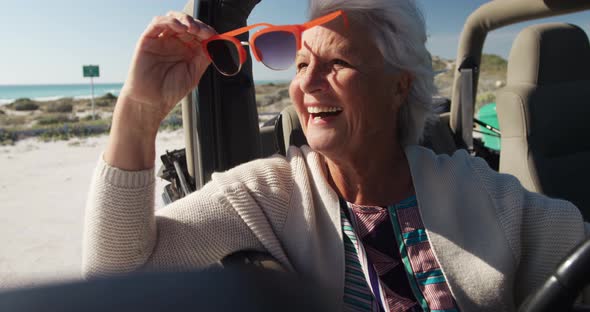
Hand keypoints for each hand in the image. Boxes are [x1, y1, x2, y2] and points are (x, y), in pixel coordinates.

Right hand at [105, 12, 215, 170]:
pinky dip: (170, 21)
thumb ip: (204, 56)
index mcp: (187, 49)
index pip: (199, 33)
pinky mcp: (148, 40)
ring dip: (186, 20)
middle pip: (188, 23)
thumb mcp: (194, 73)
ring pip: (174, 19)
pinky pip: (158, 23)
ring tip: (194, 29)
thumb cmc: (170, 91)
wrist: (152, 102)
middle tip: (205, 33)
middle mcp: (175, 42)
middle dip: (199, 25)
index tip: (215, 36)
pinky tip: (180, 28)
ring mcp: (161, 40)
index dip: (208, 31)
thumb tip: (217, 43)